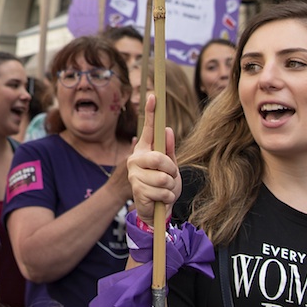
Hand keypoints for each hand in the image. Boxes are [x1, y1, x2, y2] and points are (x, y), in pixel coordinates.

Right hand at [127, 92, 179, 221]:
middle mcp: (135, 159)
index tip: (154, 96)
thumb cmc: (164, 186)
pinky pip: (163, 191)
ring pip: (164, 178)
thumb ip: (169, 150)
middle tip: (170, 177)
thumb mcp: (171, 167)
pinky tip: (160, 199)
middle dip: (171, 170)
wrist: (156, 211)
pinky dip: (167, 197)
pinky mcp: (137, 189)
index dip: (151, 112)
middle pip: (160, 158)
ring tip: (164, 190)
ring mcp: (135, 174)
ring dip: (170, 187)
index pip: (148, 129)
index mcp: (145, 150)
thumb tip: (168, 130)